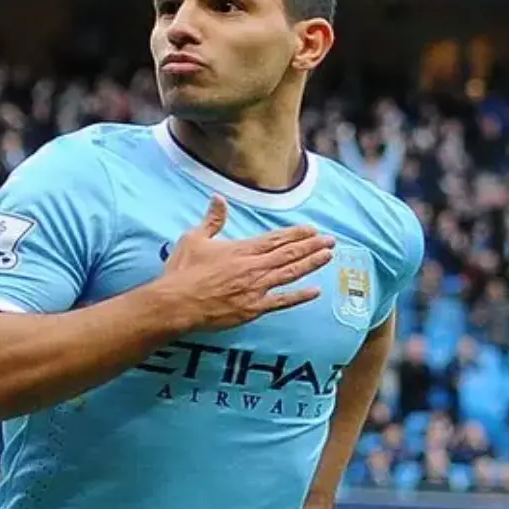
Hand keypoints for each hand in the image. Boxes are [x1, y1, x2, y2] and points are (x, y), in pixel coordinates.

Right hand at [157, 195, 334, 332]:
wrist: (177, 303)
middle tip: (331, 241)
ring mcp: (256, 289)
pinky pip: (282, 302)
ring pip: (291, 274)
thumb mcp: (194, 238)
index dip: (296, 234)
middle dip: (311, 246)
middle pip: (289, 254)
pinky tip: (316, 291)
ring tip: (328, 256)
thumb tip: (218, 198)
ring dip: (311, 264)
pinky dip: (300, 296)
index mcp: (241, 249)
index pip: (275, 239)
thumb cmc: (183, 271)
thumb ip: (212, 220)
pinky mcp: (253, 309)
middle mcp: (254, 267)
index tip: (313, 229)